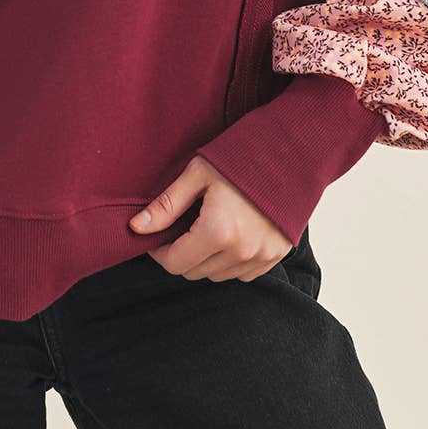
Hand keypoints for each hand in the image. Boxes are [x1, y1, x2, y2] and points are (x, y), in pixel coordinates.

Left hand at [129, 154, 293, 280]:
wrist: (290, 153)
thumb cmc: (241, 158)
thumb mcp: (198, 174)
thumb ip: (167, 205)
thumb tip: (137, 228)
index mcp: (218, 232)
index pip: (175, 264)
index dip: (159, 252)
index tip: (156, 237)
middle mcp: (241, 252)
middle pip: (194, 272)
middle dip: (181, 254)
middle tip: (181, 227)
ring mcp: (261, 257)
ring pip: (217, 275)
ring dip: (205, 259)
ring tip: (205, 227)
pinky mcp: (275, 257)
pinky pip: (241, 273)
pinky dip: (229, 261)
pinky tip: (228, 234)